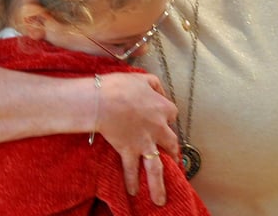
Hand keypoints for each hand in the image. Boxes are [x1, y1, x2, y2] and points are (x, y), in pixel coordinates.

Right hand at [96, 72, 177, 205]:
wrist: (103, 101)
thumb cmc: (120, 86)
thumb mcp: (142, 78)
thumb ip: (154, 85)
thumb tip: (159, 91)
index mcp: (163, 108)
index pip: (172, 115)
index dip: (167, 119)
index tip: (163, 122)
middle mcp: (158, 128)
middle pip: (171, 144)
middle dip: (173, 155)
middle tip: (175, 164)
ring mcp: (145, 142)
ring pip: (156, 167)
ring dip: (159, 184)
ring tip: (160, 199)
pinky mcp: (129, 150)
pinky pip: (132, 169)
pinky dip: (132, 180)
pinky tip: (133, 191)